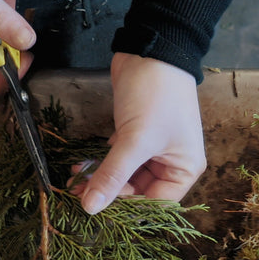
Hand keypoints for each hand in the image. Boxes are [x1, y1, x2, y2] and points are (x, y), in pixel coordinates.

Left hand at [78, 53, 205, 213]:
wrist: (150, 51)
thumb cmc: (156, 96)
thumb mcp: (135, 139)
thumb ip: (112, 174)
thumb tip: (90, 207)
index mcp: (184, 169)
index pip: (156, 204)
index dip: (128, 207)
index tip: (99, 209)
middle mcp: (171, 163)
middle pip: (138, 192)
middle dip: (110, 193)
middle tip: (79, 195)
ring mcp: (152, 149)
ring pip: (125, 176)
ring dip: (102, 179)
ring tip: (74, 181)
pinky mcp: (135, 135)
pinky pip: (117, 159)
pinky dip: (100, 164)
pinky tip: (81, 167)